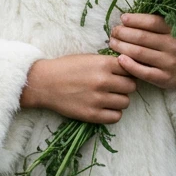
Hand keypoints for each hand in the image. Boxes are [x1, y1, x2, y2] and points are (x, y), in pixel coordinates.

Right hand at [20, 54, 136, 124]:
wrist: (44, 83)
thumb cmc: (66, 68)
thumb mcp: (89, 58)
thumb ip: (108, 63)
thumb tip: (128, 68)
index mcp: (103, 64)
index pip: (130, 69)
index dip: (127, 72)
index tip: (121, 74)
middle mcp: (103, 81)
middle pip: (131, 86)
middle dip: (125, 86)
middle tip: (116, 86)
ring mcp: (98, 99)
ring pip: (126, 102)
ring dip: (120, 100)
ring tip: (109, 97)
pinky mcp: (92, 114)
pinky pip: (116, 117)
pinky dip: (113, 113)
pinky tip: (105, 107)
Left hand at [109, 13, 175, 91]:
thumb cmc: (173, 45)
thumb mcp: (169, 32)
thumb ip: (152, 25)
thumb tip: (125, 20)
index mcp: (173, 31)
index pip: (153, 22)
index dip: (136, 19)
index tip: (122, 18)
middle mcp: (172, 46)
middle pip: (142, 37)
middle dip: (123, 33)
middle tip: (114, 32)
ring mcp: (169, 63)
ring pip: (139, 53)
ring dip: (122, 46)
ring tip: (112, 42)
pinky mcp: (164, 78)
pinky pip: (143, 72)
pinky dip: (129, 65)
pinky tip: (120, 59)